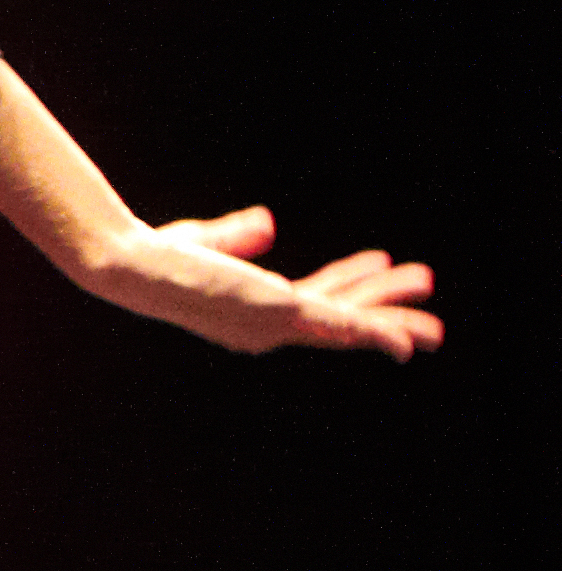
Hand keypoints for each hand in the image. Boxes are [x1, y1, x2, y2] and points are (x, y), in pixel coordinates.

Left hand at [85, 205, 443, 360]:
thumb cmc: (157, 255)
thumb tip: (268, 224)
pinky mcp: (279, 314)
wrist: (133, 264)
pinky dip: (376, 336)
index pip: (313, 299)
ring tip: (436, 326)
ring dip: (392, 321)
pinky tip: (406, 345)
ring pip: (348, 326)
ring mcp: (273, 323)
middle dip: (384, 309)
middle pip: (338, 319)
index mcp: (251, 309)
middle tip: (426, 301)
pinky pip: (341, 326)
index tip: (381, 262)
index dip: (350, 283)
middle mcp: (263, 325)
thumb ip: (237, 238)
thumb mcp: (209, 244)